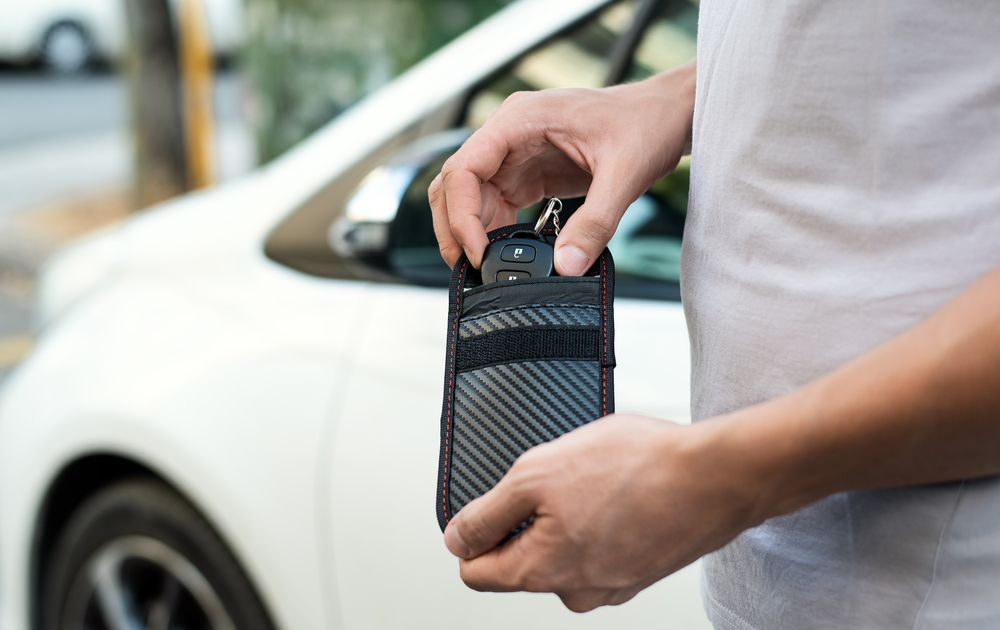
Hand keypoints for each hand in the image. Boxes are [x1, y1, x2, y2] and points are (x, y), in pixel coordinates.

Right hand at [429, 61, 695, 273]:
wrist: (666, 115)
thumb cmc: (646, 123)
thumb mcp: (624, 174)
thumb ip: (594, 223)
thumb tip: (567, 266)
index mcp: (520, 120)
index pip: (463, 168)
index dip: (461, 214)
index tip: (479, 252)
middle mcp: (508, 135)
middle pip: (455, 185)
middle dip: (456, 229)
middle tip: (470, 270)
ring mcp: (515, 156)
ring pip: (470, 198)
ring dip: (471, 234)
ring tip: (485, 270)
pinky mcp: (528, 175)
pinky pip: (496, 207)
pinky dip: (494, 234)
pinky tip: (506, 257)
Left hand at [442, 413, 767, 611]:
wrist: (716, 474)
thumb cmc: (635, 469)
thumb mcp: (535, 474)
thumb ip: (487, 514)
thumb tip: (456, 539)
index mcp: (540, 573)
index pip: (476, 573)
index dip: (473, 533)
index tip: (492, 503)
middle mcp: (575, 591)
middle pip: (521, 561)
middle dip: (528, 519)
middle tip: (557, 477)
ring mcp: (613, 584)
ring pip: (565, 550)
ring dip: (568, 516)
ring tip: (596, 480)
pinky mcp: (641, 569)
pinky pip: (601, 545)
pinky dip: (602, 519)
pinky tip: (621, 490)